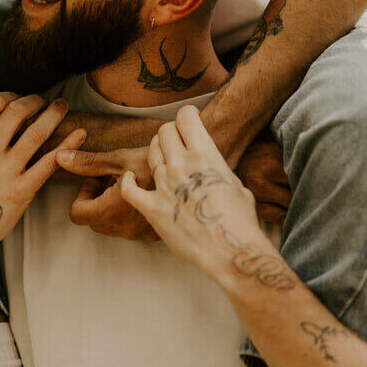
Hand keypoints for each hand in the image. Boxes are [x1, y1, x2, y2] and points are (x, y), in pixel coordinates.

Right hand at [0, 93, 86, 253]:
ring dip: (54, 114)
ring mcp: (4, 172)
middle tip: (46, 100)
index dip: (10, 95)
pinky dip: (67, 147)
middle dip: (34, 100)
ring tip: (63, 106)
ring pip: (35, 133)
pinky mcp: (21, 192)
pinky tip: (81, 133)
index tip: (20, 100)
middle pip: (16, 111)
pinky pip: (48, 164)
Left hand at [56, 146, 159, 240]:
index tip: (98, 179)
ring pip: (113, 224)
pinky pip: (133, 226)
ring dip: (114, 205)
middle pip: (94, 220)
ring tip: (132, 182)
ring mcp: (140, 234)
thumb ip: (87, 163)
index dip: (82, 194)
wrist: (197, 174)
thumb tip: (60, 158)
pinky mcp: (155, 235)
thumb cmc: (157, 162)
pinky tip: (147, 192)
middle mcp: (124, 229)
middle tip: (114, 178)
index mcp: (111, 212)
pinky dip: (132, 212)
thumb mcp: (119, 159)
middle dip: (97, 198)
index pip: (77, 213)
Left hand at [120, 106, 280, 282]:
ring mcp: (164, 186)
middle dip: (171, 133)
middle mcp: (181, 165)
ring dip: (156, 153)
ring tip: (163, 158)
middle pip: (164, 132)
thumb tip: (211, 167)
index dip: (187, 116)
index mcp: (204, 154)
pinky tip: (129, 177)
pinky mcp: (152, 208)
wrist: (230, 250)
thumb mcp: (234, 182)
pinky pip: (129, 189)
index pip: (185, 117)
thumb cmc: (239, 219)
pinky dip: (127, 181)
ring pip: (151, 154)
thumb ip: (217, 168)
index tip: (188, 121)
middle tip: (176, 141)